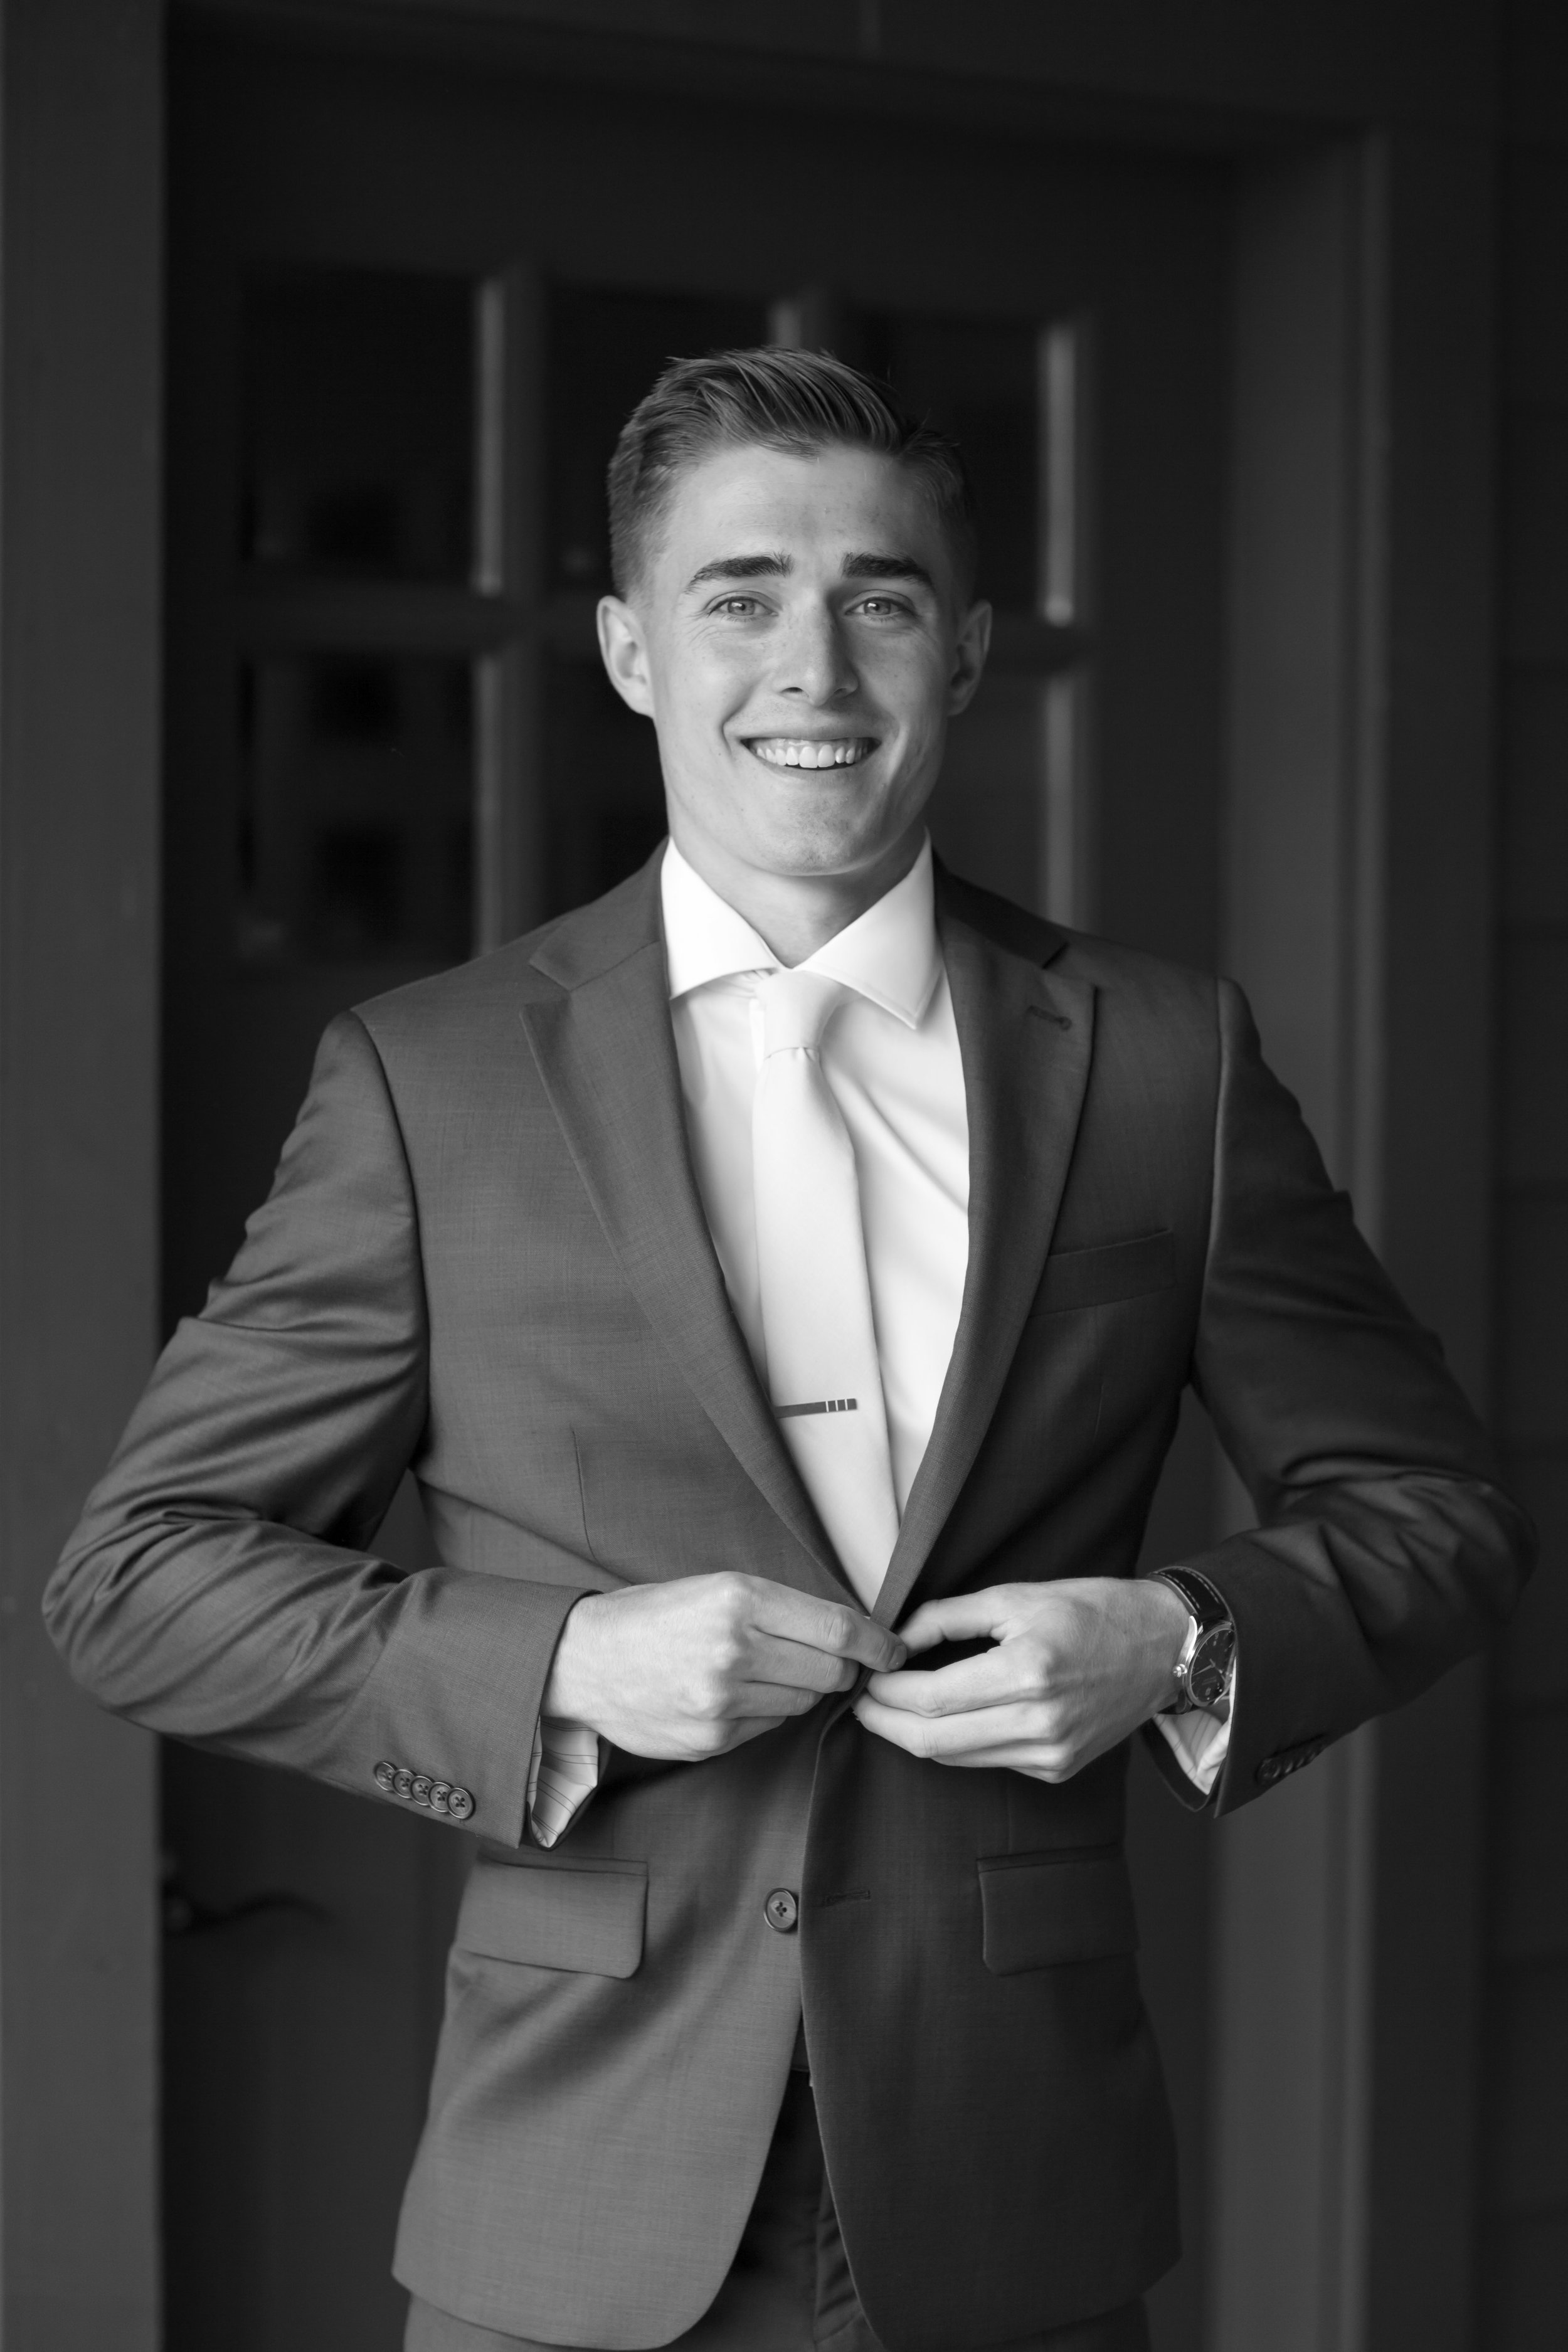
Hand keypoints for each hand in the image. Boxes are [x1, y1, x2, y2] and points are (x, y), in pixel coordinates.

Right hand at [544, 1573, 905, 1761]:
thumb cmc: (656, 1615)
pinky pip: (769, 1727)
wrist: (585, 1661)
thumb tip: (854, 1633)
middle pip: (830, 1672)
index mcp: (739, 1599)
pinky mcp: (712, 1739)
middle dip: (840, 1668)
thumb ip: (782, 1608)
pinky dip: (766, 1712)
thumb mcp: (718, 1587)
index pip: (837, 1628)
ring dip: (800, 1690)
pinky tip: (735, 1695)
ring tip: (764, 1672)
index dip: (876, 1642)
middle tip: (827, 1660)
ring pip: (803, 1703)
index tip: (894, 1649)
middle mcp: (733, 1650)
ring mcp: (722, 1701)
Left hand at [852, 1577, 1190, 1782]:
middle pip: (933, 1741)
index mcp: (1028, 1673)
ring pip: (955, 1758)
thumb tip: (895, 1638)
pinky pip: (987, 1762)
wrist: (1163, 1649)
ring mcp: (1050, 1755)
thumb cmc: (1092, 1611)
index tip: (864, 1678)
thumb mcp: (1016, 1595)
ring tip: (890, 1709)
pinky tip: (942, 1719)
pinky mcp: (1056, 1771)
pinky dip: (955, 1743)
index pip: (932, 1698)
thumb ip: (948, 1617)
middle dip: (885, 1724)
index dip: (886, 1693)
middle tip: (861, 1703)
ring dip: (914, 1736)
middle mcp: (1039, 1724)